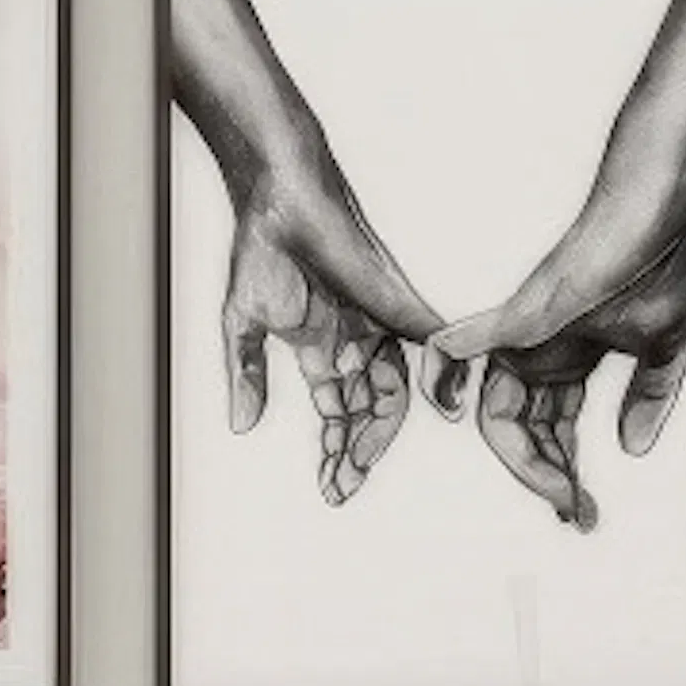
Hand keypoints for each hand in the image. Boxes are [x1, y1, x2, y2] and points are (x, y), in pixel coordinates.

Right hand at [221, 154, 440, 506]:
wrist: (280, 197)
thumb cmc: (262, 247)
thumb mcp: (243, 324)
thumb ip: (248, 374)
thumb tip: (242, 425)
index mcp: (321, 350)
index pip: (336, 413)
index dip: (335, 451)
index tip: (331, 488)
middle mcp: (354, 342)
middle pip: (366, 411)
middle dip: (355, 451)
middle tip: (344, 483)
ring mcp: (377, 324)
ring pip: (392, 390)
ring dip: (379, 430)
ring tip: (360, 462)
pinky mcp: (397, 300)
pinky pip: (427, 343)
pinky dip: (440, 374)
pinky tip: (442, 404)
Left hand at [424, 195, 685, 525]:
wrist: (664, 199)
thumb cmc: (666, 254)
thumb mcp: (665, 346)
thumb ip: (649, 396)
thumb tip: (631, 448)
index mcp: (571, 356)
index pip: (552, 428)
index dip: (563, 473)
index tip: (585, 511)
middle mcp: (541, 349)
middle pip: (522, 432)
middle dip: (546, 479)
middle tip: (577, 512)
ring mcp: (527, 332)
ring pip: (495, 413)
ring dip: (522, 462)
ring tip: (556, 491)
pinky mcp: (524, 309)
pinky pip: (466, 345)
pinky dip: (447, 372)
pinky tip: (444, 401)